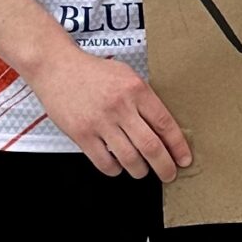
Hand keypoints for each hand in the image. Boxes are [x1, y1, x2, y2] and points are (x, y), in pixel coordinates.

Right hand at [26, 45, 194, 179]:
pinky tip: (117, 165)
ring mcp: (100, 122)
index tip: (183, 158)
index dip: (178, 145)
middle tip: (169, 174)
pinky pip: (104, 162)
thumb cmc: (93, 72)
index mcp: (136, 89)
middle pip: (151, 146)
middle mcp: (120, 106)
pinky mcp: (82, 134)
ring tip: (142, 170)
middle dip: (164, 166)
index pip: (164, 123)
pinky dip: (115, 169)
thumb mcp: (126, 75)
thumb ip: (143, 98)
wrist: (57, 67)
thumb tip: (162, 127)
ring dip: (140, 170)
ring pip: (129, 158)